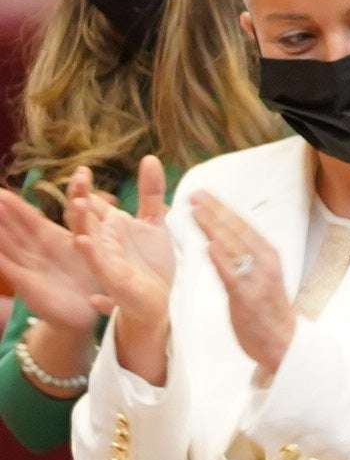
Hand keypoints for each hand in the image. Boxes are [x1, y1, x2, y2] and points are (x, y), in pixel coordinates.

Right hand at [0, 169, 113, 334]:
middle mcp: (36, 251)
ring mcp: (29, 266)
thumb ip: (84, 227)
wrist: (84, 316)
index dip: (17, 205)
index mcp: (52, 241)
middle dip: (2, 212)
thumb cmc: (88, 282)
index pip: (31, 218)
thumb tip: (84, 203)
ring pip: (7, 244)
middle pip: (14, 228)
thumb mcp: (89, 251)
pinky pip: (8, 267)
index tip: (2, 190)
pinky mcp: (27, 283)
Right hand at [67, 157, 173, 383]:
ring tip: (78, 204)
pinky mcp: (112, 278)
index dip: (84, 187)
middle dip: (77, 197)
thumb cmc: (152, 262)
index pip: (90, 201)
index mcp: (109, 225)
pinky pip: (97, 264)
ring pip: (84, 237)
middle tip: (78, 177)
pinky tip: (83, 241)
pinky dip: (90, 253)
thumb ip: (151, 192)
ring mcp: (105, 258)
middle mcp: (102, 240)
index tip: (84, 169)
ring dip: (80, 222)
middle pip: (82, 215)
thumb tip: (150, 158)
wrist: (162, 301)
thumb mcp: (155, 222)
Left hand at [188, 193, 295, 379]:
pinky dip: (220, 258)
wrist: (284, 344)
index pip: (242, 224)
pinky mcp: (247, 296)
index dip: (222, 208)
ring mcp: (257, 279)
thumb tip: (218, 239)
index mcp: (268, 255)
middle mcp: (265, 262)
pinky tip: (208, 244)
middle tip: (195, 194)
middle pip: (237, 230)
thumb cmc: (268, 311)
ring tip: (195, 209)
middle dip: (215, 210)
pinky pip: (232, 273)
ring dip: (213, 226)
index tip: (203, 194)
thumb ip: (241, 258)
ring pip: (233, 246)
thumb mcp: (261, 277)